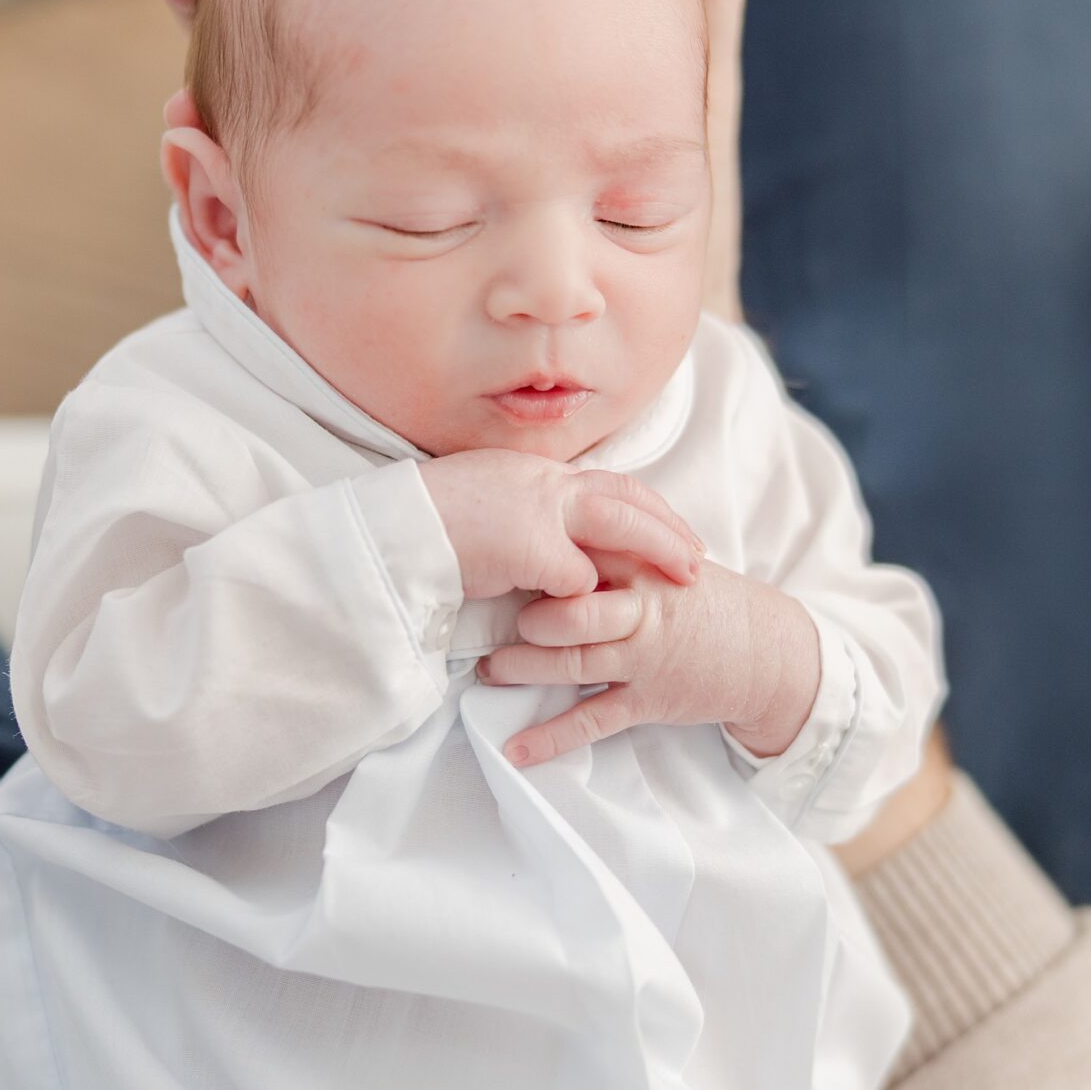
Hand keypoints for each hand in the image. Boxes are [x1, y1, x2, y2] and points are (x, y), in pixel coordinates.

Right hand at [156, 0, 748, 317]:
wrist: (603, 388)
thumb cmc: (649, 245)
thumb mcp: (684, 111)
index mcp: (480, 42)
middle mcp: (409, 82)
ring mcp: (366, 148)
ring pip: (272, 45)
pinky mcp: (333, 226)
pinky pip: (259, 162)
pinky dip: (209, 123)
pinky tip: (185, 98)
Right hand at [421, 452, 700, 604]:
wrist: (391, 532)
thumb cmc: (424, 529)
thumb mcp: (482, 510)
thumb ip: (521, 516)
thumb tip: (547, 541)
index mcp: (531, 474)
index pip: (604, 481)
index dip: (643, 506)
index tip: (670, 524)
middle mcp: (543, 483)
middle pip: (626, 496)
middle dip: (668, 526)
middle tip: (698, 554)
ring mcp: (541, 512)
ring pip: (620, 525)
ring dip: (656, 551)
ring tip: (685, 579)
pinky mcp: (534, 549)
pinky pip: (577, 581)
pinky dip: (590, 600)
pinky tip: (603, 616)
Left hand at [477, 555, 819, 769]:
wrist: (763, 650)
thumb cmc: (701, 601)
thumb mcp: (663, 560)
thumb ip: (611, 547)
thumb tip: (547, 531)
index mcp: (641, 565)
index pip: (582, 552)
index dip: (538, 556)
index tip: (496, 557)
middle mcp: (640, 610)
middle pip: (571, 611)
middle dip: (528, 618)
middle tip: (493, 620)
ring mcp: (643, 657)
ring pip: (573, 662)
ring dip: (524, 669)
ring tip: (488, 671)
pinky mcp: (648, 699)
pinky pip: (593, 721)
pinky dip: (552, 738)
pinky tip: (517, 749)